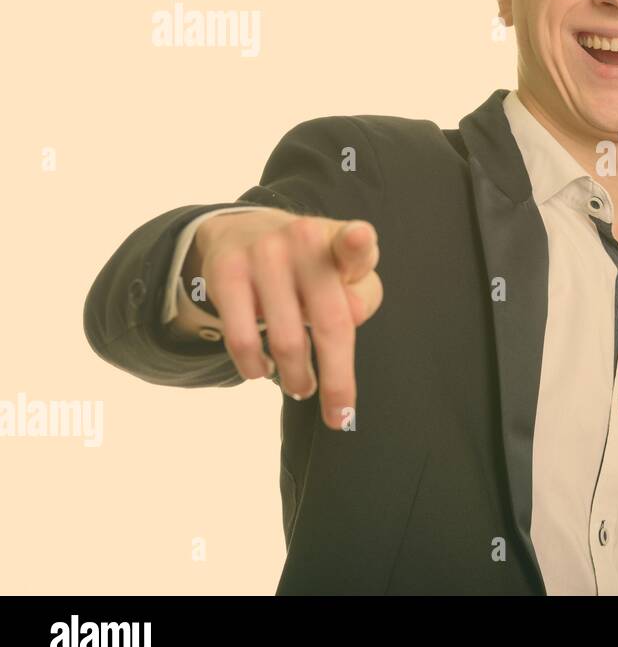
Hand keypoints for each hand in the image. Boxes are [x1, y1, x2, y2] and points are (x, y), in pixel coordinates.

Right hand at [193, 210, 382, 429]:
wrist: (247, 230)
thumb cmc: (315, 265)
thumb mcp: (346, 272)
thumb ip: (361, 296)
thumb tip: (352, 317)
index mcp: (340, 241)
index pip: (354, 241)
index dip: (357, 242)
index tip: (359, 238)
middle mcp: (303, 240)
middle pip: (329, 322)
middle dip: (337, 381)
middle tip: (338, 416)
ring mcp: (262, 253)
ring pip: (286, 341)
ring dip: (296, 378)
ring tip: (300, 387)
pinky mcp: (226, 271)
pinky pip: (242, 339)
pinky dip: (254, 366)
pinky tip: (262, 370)